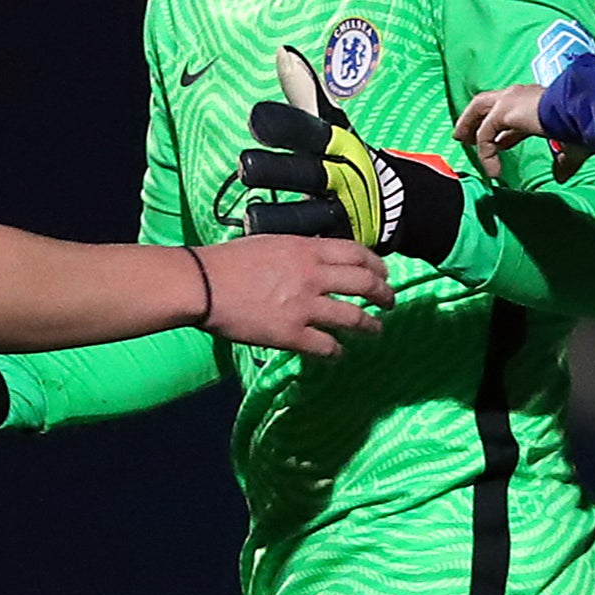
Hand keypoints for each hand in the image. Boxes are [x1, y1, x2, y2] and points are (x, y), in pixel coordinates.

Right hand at [195, 235, 392, 358]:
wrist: (204, 285)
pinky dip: (337, 351)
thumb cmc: (230, 260)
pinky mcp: (291, 334)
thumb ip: (299, 250)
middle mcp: (313, 276)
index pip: (357, 253)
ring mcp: (304, 307)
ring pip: (353, 317)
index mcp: (307, 250)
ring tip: (377, 330)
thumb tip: (316, 257)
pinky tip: (339, 353)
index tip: (383, 272)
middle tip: (389, 301)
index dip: (376, 263)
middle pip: (365, 283)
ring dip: (370, 325)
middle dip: (384, 293)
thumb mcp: (272, 242)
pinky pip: (326, 346)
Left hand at [240, 47, 463, 262]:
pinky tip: (267, 248)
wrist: (401, 201)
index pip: (307, 130)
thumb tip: (284, 55)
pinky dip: (293, 246)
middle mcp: (337, 176)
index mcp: (334, 145)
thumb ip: (306, 92)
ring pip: (306, 214)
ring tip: (250, 218)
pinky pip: (314, 243)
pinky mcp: (340, 239)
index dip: (283, 125)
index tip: (256, 119)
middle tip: (247, 167)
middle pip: (304, 172)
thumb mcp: (333, 124)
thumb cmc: (351, 158)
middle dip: (276, 170)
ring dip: (279, 217)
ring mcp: (340, 209)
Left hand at [454, 82, 592, 181]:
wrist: (580, 112)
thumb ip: (563, 162)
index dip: (503, 130)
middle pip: (487, 103)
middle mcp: (520, 95)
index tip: (501, 145)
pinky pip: (485, 134)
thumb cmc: (581, 126)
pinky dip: (485, 152)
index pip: (511, 112)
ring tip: (461, 141)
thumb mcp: (571, 146)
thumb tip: (561, 177)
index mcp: (535, 101)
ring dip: (468, 125)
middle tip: (465, 137)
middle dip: (475, 119)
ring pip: (478, 109)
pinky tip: (492, 170)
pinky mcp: (504, 111)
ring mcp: (510, 100)